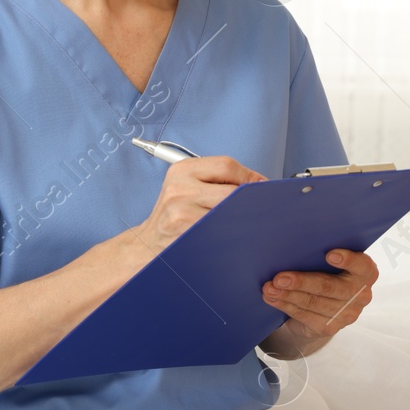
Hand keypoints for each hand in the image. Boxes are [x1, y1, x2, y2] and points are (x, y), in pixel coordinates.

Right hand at [132, 156, 265, 254]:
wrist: (147, 245)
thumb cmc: (174, 216)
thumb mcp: (187, 187)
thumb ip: (217, 180)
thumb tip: (259, 185)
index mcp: (182, 170)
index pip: (226, 165)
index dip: (250, 177)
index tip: (262, 187)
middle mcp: (179, 188)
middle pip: (232, 190)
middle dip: (251, 200)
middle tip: (262, 208)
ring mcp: (181, 212)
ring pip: (230, 212)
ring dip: (245, 219)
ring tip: (250, 224)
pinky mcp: (186, 234)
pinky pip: (221, 232)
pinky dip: (233, 235)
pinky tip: (234, 237)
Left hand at [260, 248, 378, 355]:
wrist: (325, 308)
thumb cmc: (329, 274)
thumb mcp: (332, 264)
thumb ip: (322, 256)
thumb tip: (295, 248)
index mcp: (366, 273)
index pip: (362, 266)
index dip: (348, 260)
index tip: (329, 255)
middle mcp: (361, 295)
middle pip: (329, 287)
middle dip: (302, 282)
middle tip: (280, 278)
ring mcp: (347, 314)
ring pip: (313, 303)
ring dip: (288, 295)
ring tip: (270, 288)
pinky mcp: (330, 327)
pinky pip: (304, 315)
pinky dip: (286, 305)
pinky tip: (273, 299)